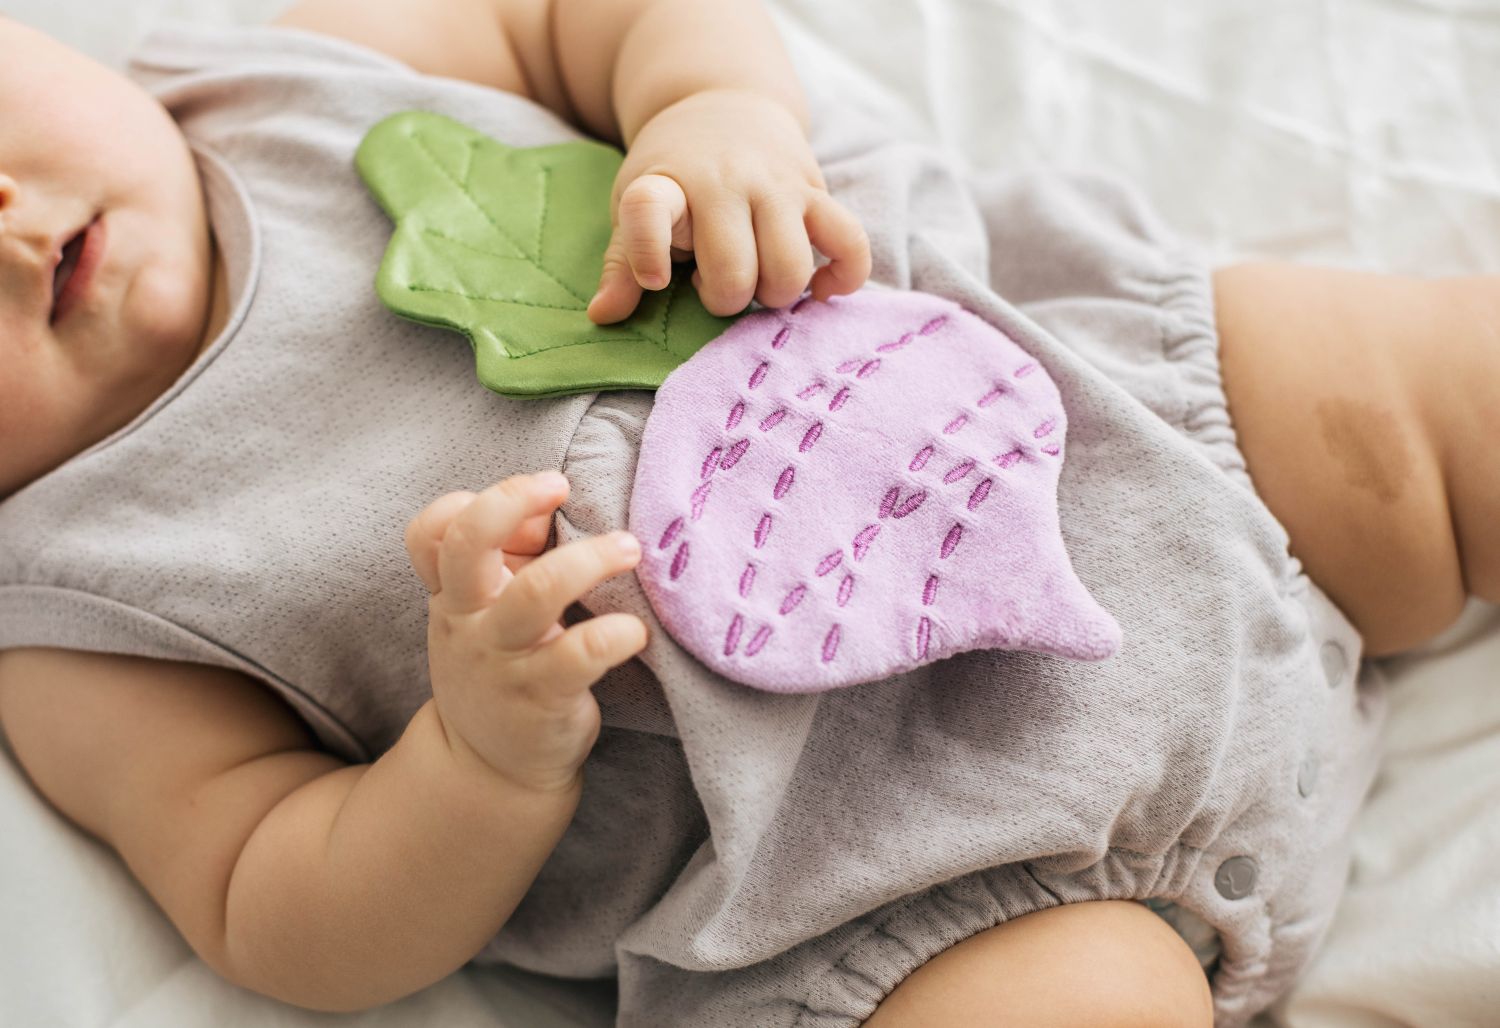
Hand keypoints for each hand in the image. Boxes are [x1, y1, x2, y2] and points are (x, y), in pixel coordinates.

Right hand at [403, 472, 646, 794]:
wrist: (490, 769)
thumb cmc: (501, 667)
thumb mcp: (484, 612)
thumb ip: (508, 555)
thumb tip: (555, 507)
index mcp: (453, 593)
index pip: (431, 532)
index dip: (475, 501)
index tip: (539, 494)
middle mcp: (469, 620)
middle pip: (467, 544)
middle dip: (513, 501)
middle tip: (563, 486)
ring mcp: (503, 660)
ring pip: (536, 593)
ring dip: (589, 560)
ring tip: (629, 549)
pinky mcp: (542, 697)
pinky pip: (578, 655)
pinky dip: (615, 635)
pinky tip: (636, 631)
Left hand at [587, 89, 871, 323]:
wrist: (724, 102)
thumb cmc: (675, 173)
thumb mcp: (636, 203)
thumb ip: (623, 262)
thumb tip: (604, 316)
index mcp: (668, 184)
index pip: (650, 211)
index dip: (648, 252)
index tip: (654, 281)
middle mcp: (724, 181)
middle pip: (736, 271)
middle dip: (726, 300)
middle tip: (717, 286)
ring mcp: (777, 185)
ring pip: (791, 267)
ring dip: (776, 294)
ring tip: (760, 281)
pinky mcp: (817, 190)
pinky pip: (849, 242)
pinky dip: (842, 276)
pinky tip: (819, 288)